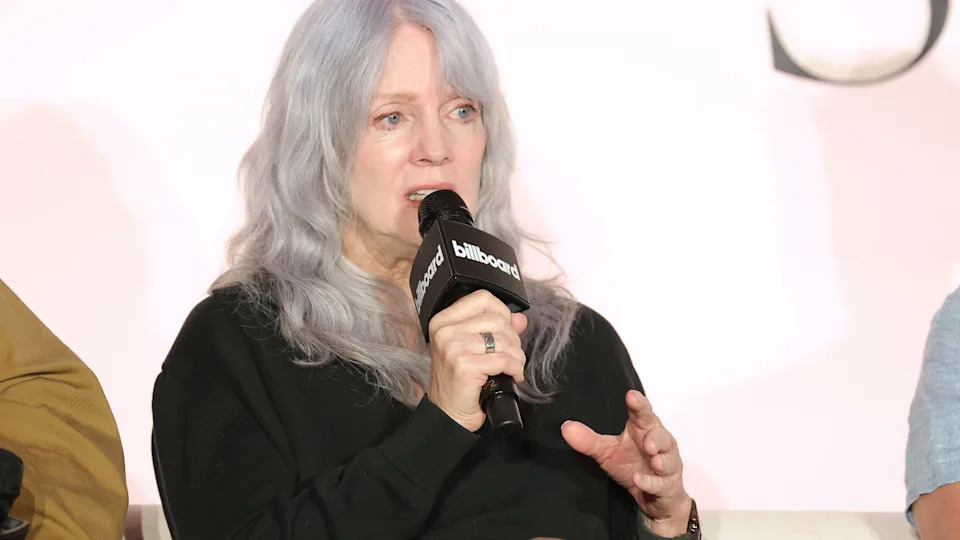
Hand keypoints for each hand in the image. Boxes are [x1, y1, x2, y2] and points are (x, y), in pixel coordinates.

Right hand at [427, 290, 527, 431]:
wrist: (448, 414)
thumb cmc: (458, 382)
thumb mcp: (473, 348)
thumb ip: (495, 329)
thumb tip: (519, 319)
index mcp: (444, 321)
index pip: (482, 298)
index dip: (502, 312)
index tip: (505, 330)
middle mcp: (445, 331)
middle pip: (497, 319)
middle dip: (513, 339)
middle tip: (510, 356)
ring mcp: (454, 347)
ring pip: (504, 339)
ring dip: (516, 356)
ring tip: (512, 367)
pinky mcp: (465, 366)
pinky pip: (505, 359)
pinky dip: (515, 369)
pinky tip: (512, 376)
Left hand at [561, 390, 690, 536]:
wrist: (654, 497)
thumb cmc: (632, 465)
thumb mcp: (606, 452)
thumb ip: (588, 440)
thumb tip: (566, 428)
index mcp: (644, 430)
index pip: (643, 413)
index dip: (639, 404)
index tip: (631, 396)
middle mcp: (659, 444)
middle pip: (662, 435)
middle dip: (656, 437)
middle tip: (648, 441)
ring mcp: (667, 465)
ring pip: (669, 460)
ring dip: (662, 460)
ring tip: (654, 460)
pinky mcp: (668, 486)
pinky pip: (662, 484)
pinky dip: (651, 482)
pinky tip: (639, 480)